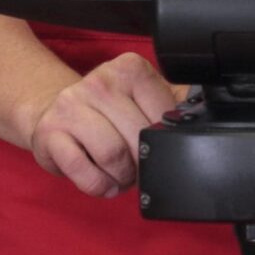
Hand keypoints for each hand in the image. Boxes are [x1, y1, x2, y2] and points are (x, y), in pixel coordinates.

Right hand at [24, 52, 182, 198]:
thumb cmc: (104, 111)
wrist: (53, 112)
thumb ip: (171, 103)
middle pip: (138, 137)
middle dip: (143, 164)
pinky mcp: (50, 133)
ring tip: (119, 175)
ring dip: (121, 177)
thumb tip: (203, 112)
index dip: (163, 141)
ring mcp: (71, 105)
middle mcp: (99, 82)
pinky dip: (98, 185)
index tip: (155, 146)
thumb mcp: (139, 98)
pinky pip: (82, 170)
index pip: (163, 114)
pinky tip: (101, 181)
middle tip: (137, 167)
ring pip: (113, 155)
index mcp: (129, 69)